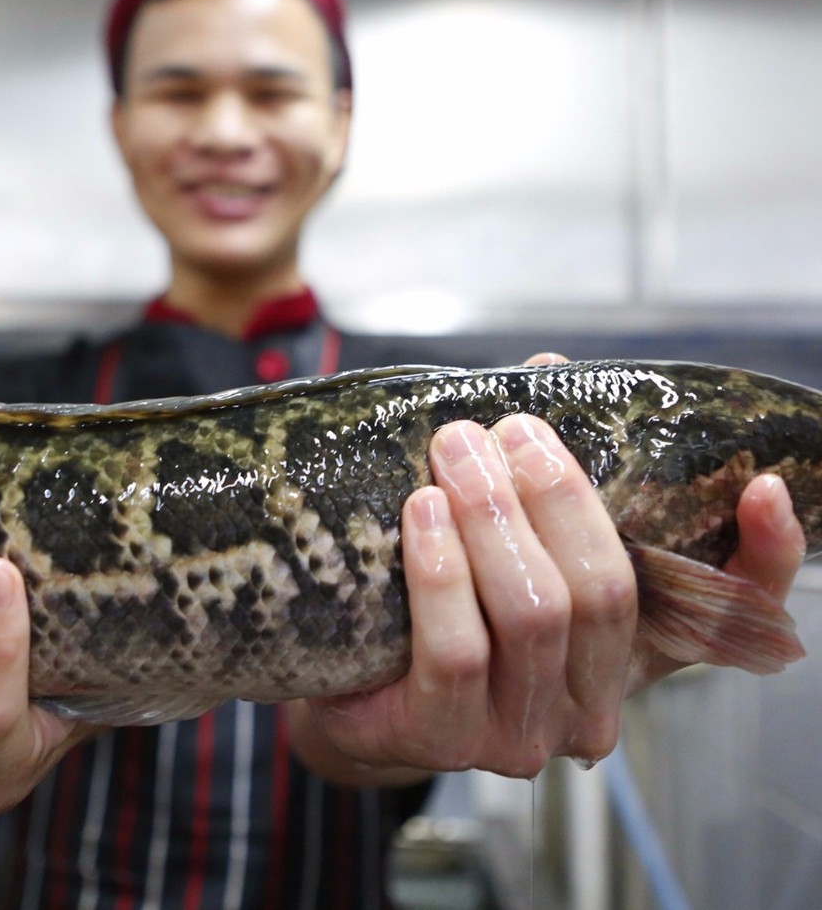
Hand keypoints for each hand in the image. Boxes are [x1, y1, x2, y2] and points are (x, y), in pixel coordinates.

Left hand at [291, 360, 805, 781]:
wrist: (350, 686)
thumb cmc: (438, 600)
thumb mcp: (504, 539)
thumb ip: (539, 471)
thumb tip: (548, 371)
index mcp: (627, 653)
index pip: (729, 618)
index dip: (762, 555)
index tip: (759, 486)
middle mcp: (592, 704)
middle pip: (603, 591)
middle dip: (554, 495)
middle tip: (504, 429)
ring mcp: (523, 734)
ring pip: (533, 615)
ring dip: (491, 517)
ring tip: (454, 449)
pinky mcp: (445, 741)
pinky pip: (457, 651)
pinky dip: (441, 573)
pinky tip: (422, 512)